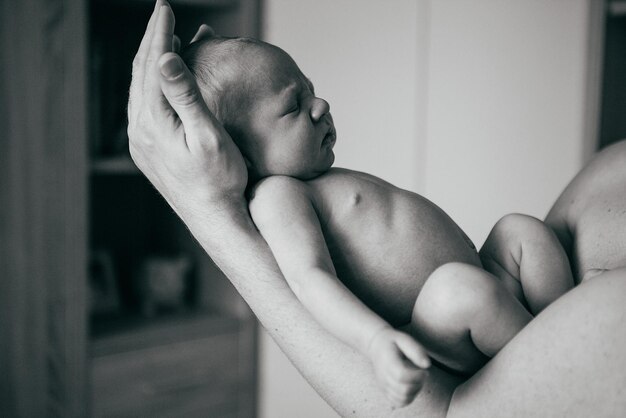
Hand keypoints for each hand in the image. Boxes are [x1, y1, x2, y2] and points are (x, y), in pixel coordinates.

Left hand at [127, 1, 247, 220]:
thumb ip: (185, 96)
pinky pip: (143, 106)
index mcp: (153, 123)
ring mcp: (141, 142)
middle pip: (141, 74)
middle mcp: (140, 130)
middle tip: (161, 15)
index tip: (166, 8)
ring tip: (162, 40)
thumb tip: (166, 58)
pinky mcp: (148, 151)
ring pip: (140, 90)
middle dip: (152, 42)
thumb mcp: (208, 136)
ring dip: (150, 62)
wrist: (216, 219)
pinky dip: (152, 85)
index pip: (153, 66)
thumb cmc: (220, 180)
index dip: (160, 35)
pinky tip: (161, 80)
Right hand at [367, 327, 430, 406]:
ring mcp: (384, 385)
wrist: (375, 346)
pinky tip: (411, 387)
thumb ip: (416, 350)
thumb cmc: (391, 342)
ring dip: (415, 392)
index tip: (424, 371)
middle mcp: (384, 376)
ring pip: (402, 399)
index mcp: (388, 361)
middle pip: (403, 390)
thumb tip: (427, 365)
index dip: (417, 376)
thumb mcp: (404, 338)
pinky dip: (408, 398)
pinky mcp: (385, 391)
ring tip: (416, 380)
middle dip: (418, 385)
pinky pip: (398, 403)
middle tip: (421, 374)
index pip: (402, 376)